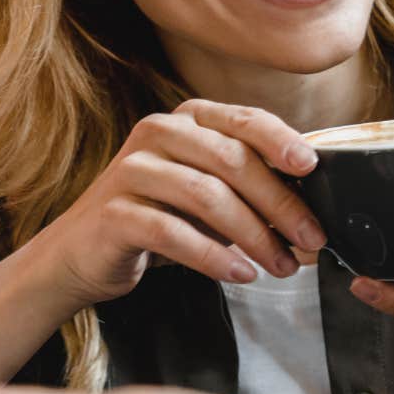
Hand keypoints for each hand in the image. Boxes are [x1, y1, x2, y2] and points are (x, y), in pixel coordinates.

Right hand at [26, 99, 326, 310]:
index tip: (312, 168)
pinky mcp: (115, 212)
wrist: (80, 254)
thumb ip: (250, 187)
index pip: (244, 120)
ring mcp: (132, 170)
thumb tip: (312, 209)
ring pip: (207, 195)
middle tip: (311, 238)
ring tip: (281, 266)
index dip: (281, 141)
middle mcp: (158, 133)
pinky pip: (173, 232)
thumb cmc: (158, 219)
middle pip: (232, 160)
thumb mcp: (207, 194)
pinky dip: (214, 256)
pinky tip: (240, 274)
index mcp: (187, 119)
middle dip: (280, 203)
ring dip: (254, 235)